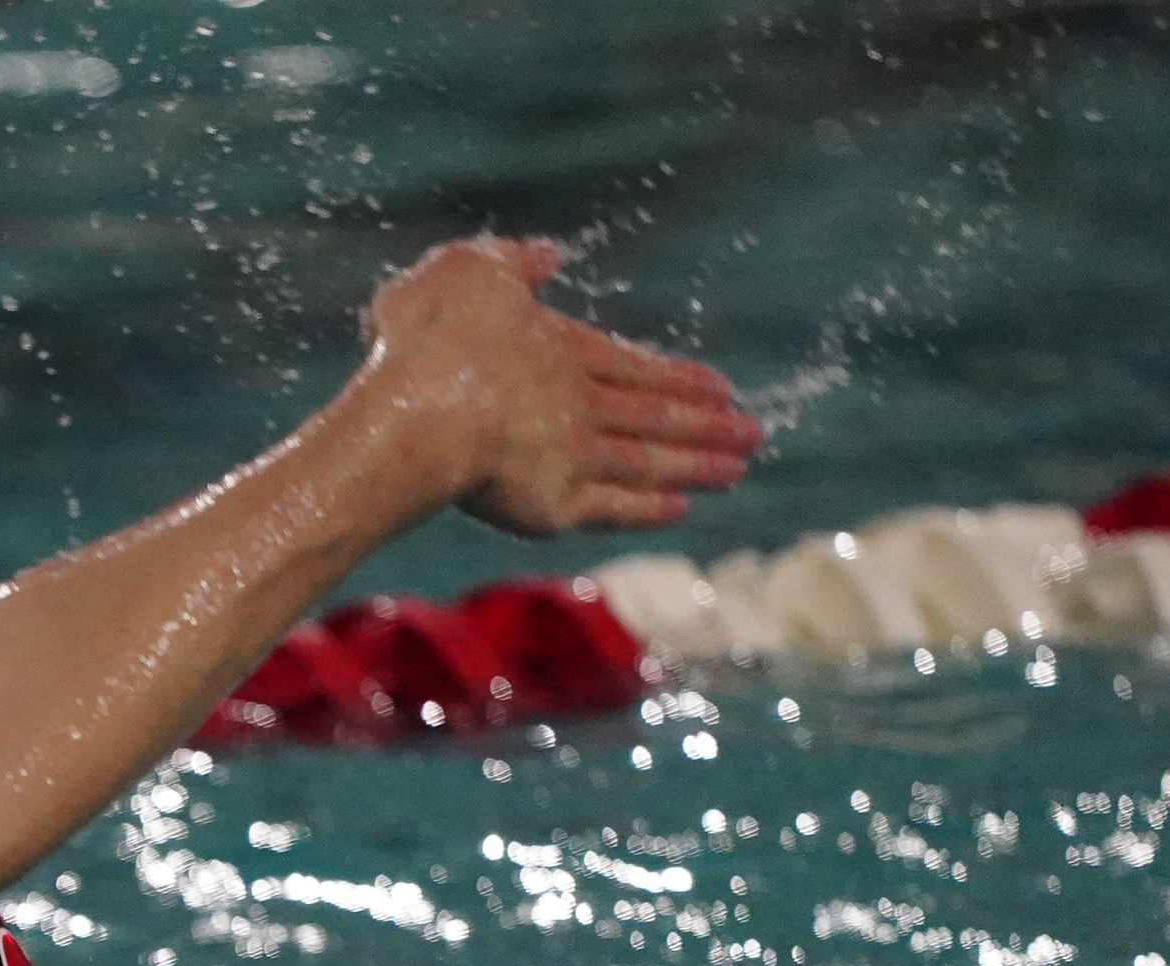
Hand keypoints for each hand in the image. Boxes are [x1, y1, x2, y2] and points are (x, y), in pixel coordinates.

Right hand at [353, 237, 759, 534]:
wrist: (414, 417)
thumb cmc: (428, 341)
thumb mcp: (467, 272)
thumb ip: (512, 261)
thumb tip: (549, 253)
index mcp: (561, 348)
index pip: (634, 365)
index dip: (680, 379)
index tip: (721, 389)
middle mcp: (579, 402)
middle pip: (654, 414)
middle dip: (708, 424)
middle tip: (754, 433)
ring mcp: (570, 458)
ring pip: (647, 461)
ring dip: (696, 466)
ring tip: (737, 470)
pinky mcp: (551, 507)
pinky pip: (612, 508)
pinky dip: (647, 509)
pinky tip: (678, 509)